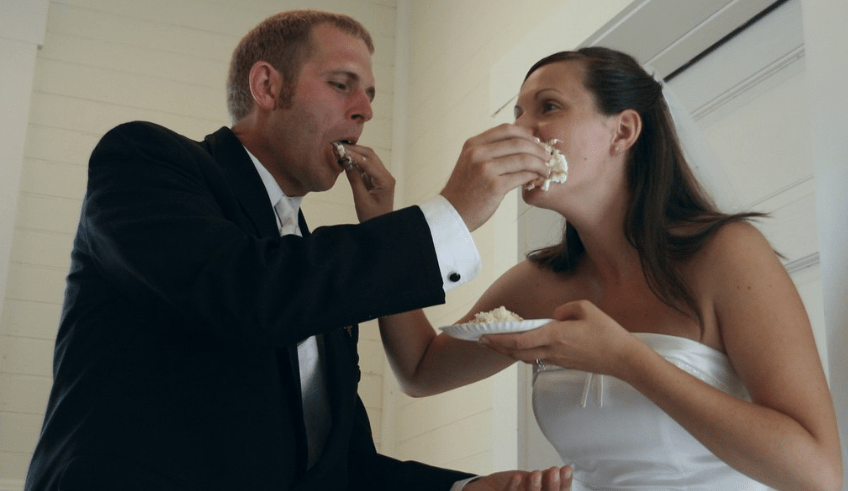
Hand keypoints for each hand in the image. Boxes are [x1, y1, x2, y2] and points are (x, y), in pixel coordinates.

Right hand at [340, 143, 395, 221]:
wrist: (381, 226)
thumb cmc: (372, 217)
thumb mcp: (361, 200)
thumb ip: (354, 180)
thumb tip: (346, 162)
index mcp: (385, 181)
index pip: (368, 163)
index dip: (353, 155)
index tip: (340, 150)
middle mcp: (386, 176)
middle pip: (370, 155)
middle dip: (354, 150)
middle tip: (338, 146)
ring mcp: (382, 176)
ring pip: (368, 158)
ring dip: (354, 153)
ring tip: (339, 150)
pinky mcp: (376, 179)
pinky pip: (366, 165)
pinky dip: (356, 161)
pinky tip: (345, 158)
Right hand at [440, 124, 550, 231]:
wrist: (452, 213)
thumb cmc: (465, 189)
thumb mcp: (470, 162)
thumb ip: (490, 150)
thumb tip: (520, 141)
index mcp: (473, 144)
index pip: (506, 129)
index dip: (525, 134)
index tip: (536, 141)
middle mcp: (478, 154)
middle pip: (518, 143)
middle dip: (538, 149)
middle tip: (547, 156)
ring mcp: (485, 170)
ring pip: (523, 159)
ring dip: (540, 164)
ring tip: (546, 169)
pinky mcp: (494, 187)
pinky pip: (522, 176)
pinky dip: (534, 176)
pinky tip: (537, 179)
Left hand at [466, 466, 571, 490]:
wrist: (494, 488)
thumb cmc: (519, 486)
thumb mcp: (535, 480)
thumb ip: (547, 478)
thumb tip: (565, 470)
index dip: (564, 483)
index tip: (566, 469)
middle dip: (552, 486)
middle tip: (554, 471)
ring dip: (533, 487)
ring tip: (536, 473)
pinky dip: (513, 487)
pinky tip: (517, 477)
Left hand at [479, 300, 636, 376]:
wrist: (623, 358)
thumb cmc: (608, 332)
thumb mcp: (586, 308)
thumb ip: (564, 308)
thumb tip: (553, 316)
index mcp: (555, 335)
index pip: (520, 340)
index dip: (499, 339)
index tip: (484, 335)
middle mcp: (552, 350)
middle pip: (516, 352)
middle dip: (496, 347)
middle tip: (481, 341)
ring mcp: (557, 359)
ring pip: (525, 358)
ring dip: (508, 352)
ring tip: (495, 344)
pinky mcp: (563, 364)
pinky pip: (537, 359)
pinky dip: (523, 354)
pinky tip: (520, 347)